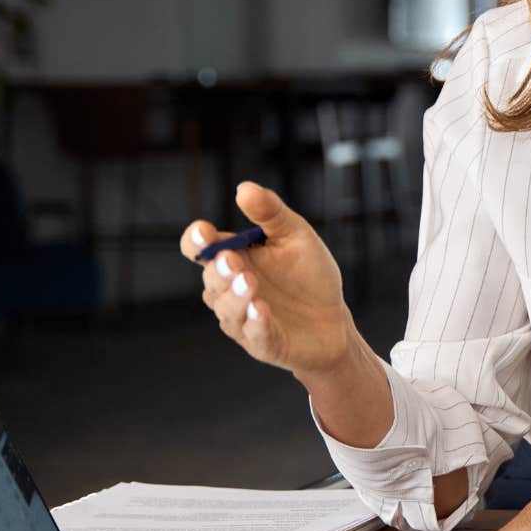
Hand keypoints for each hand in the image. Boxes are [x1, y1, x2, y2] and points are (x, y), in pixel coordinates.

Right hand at [180, 181, 352, 378]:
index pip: (199, 249)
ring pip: (226, 309)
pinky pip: (253, 334)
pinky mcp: (262, 343)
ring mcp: (242, 319)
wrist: (334, 320)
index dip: (195, 241)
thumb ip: (271, 213)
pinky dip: (255, 322)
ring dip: (235, 296)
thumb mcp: (296, 236)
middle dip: (219, 270)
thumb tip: (244, 188)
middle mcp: (229, 289)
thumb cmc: (309, 275)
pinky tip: (261, 309)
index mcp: (233, 258)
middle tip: (232, 260)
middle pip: (211, 279)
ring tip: (249, 282)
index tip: (205, 232)